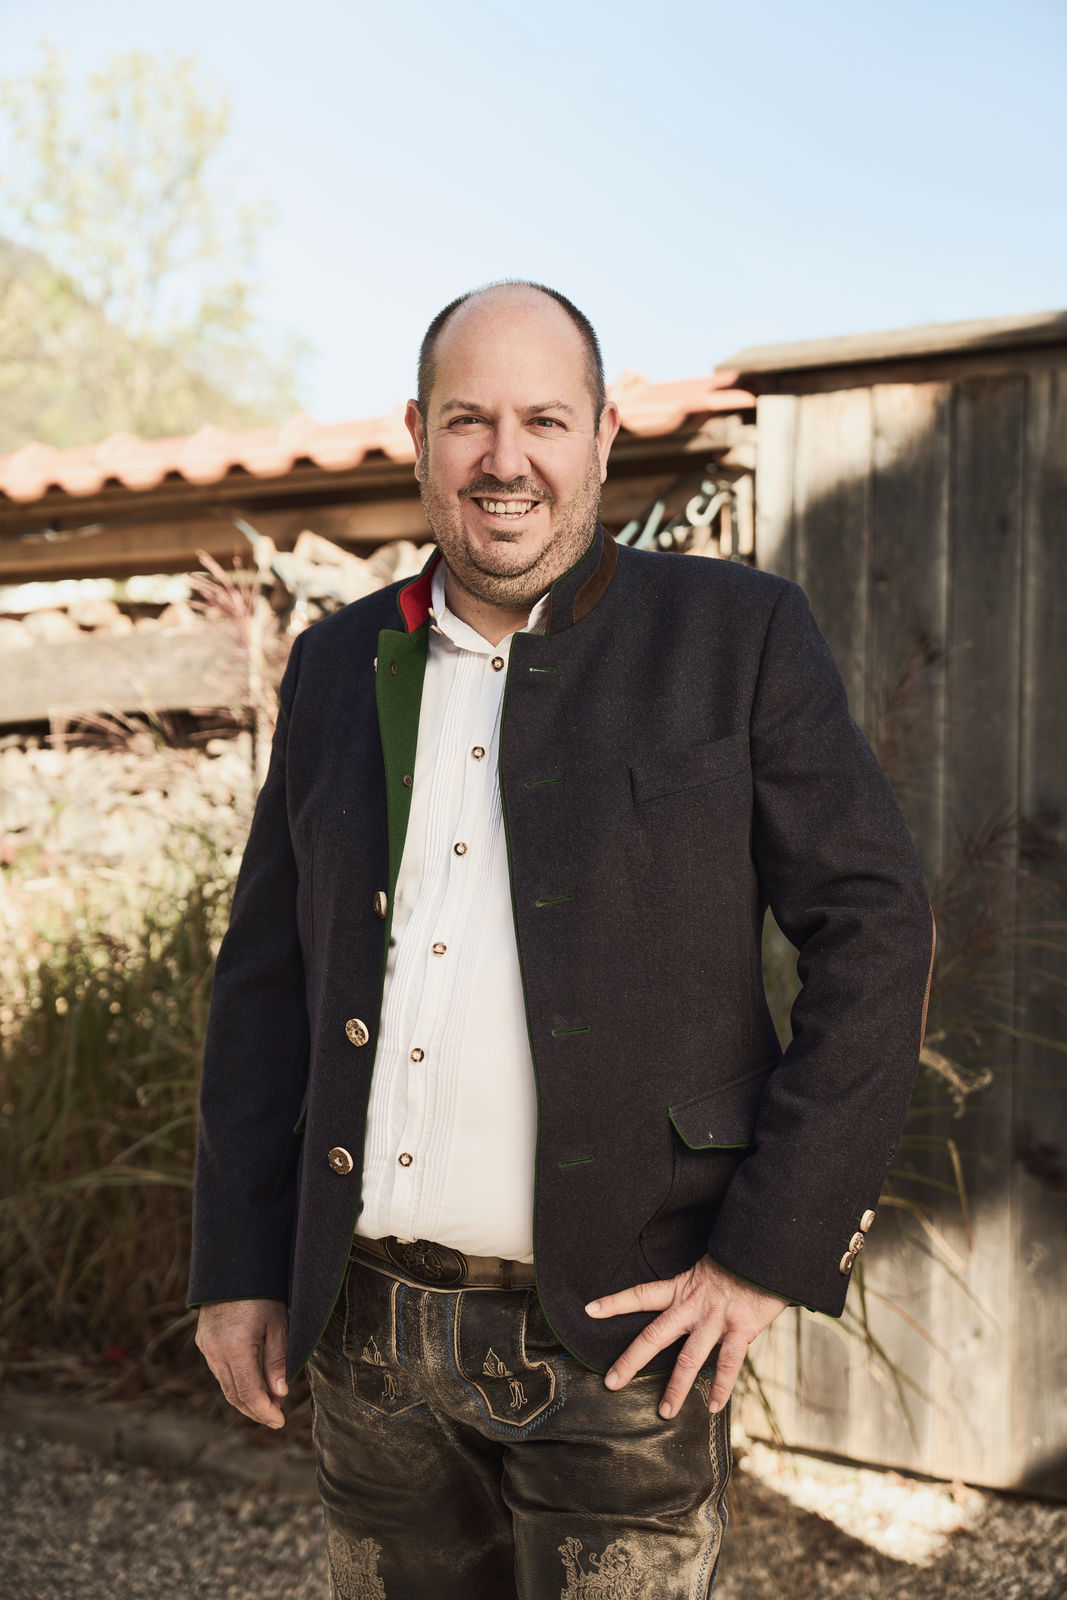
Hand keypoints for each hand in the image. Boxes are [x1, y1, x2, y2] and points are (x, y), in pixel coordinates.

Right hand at [195, 1298, 289, 1428]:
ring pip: (224, 1384)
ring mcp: (206, 1346)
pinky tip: (250, 1383)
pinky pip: (218, 1370)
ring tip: (267, 1404)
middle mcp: (214, 1351)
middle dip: (255, 1410)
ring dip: (244, 1399)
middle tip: (275, 1418)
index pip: (249, 1393)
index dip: (264, 1412)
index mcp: (235, 1348)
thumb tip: (280, 1394)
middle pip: (233, 1394)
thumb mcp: (279, 1324)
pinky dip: (234, 1382)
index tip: (280, 1422)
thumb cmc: (263, 1292)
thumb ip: (278, 1361)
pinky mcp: (203, 1340)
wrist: (234, 1264)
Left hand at [584, 1254, 788, 1419]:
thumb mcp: (707, 1268)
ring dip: (676, 1388)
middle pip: (654, 1335)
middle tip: (611, 1383)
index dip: (615, 1302)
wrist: (767, 1252)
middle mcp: (693, 1305)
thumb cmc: (738, 1261)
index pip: (641, 1295)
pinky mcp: (740, 1329)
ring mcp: (715, 1319)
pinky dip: (722, 1388)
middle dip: (631, 1361)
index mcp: (681, 1288)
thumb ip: (695, 1290)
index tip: (590, 1309)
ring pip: (690, 1358)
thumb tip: (686, 1309)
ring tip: (664, 1412)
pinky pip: (728, 1364)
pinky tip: (713, 1407)